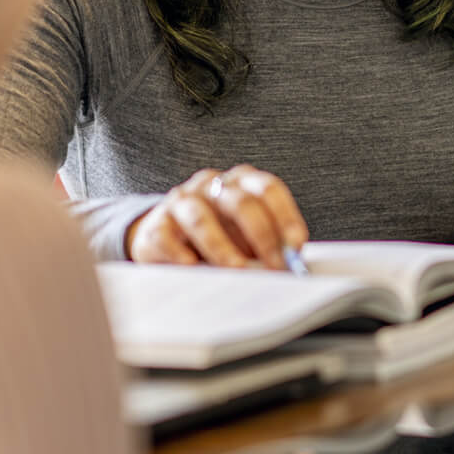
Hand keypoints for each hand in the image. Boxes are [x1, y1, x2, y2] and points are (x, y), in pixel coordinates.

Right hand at [126, 165, 308, 267]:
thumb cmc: (219, 235)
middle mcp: (212, 184)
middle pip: (241, 203)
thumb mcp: (245, 234)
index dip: (285, 217)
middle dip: (262, 236)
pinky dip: (181, 254)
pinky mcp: (157, 223)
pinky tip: (192, 268)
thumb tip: (289, 266)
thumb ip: (265, 244)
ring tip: (237, 271)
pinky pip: (168, 237)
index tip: (296, 246)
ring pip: (202, 219)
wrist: (165, 236)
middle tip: (275, 266)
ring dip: (223, 248)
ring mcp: (183, 200)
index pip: (268, 189)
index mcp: (241, 182)